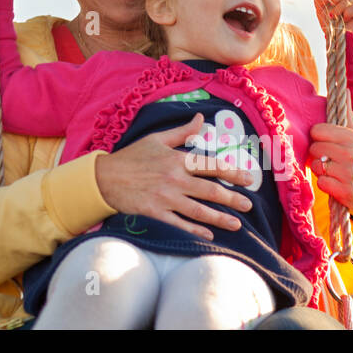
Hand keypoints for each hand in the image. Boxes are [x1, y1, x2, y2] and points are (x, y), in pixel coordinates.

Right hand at [93, 114, 254, 240]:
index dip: (233, 173)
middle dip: (233, 199)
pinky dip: (195, 230)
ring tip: (237, 225)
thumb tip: (201, 118)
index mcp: (177, 159)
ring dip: (220, 218)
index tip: (248, 180)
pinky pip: (180, 223)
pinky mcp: (155, 212)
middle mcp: (174, 179)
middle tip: (249, 206)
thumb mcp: (157, 139)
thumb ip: (182, 131)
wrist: (104, 177)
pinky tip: (209, 235)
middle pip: (210, 191)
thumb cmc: (131, 156)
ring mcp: (165, 197)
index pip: (211, 166)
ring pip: (199, 210)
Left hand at [307, 122, 352, 223]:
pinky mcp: (347, 191)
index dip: (318, 138)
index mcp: (352, 137)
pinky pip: (321, 183)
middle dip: (319, 156)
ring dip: (321, 171)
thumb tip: (345, 87)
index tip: (327, 143)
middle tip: (330, 160)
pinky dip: (325, 185)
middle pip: (315, 148)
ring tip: (333, 172)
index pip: (317, 130)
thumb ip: (346, 112)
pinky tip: (335, 184)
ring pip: (316, 166)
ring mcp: (351, 173)